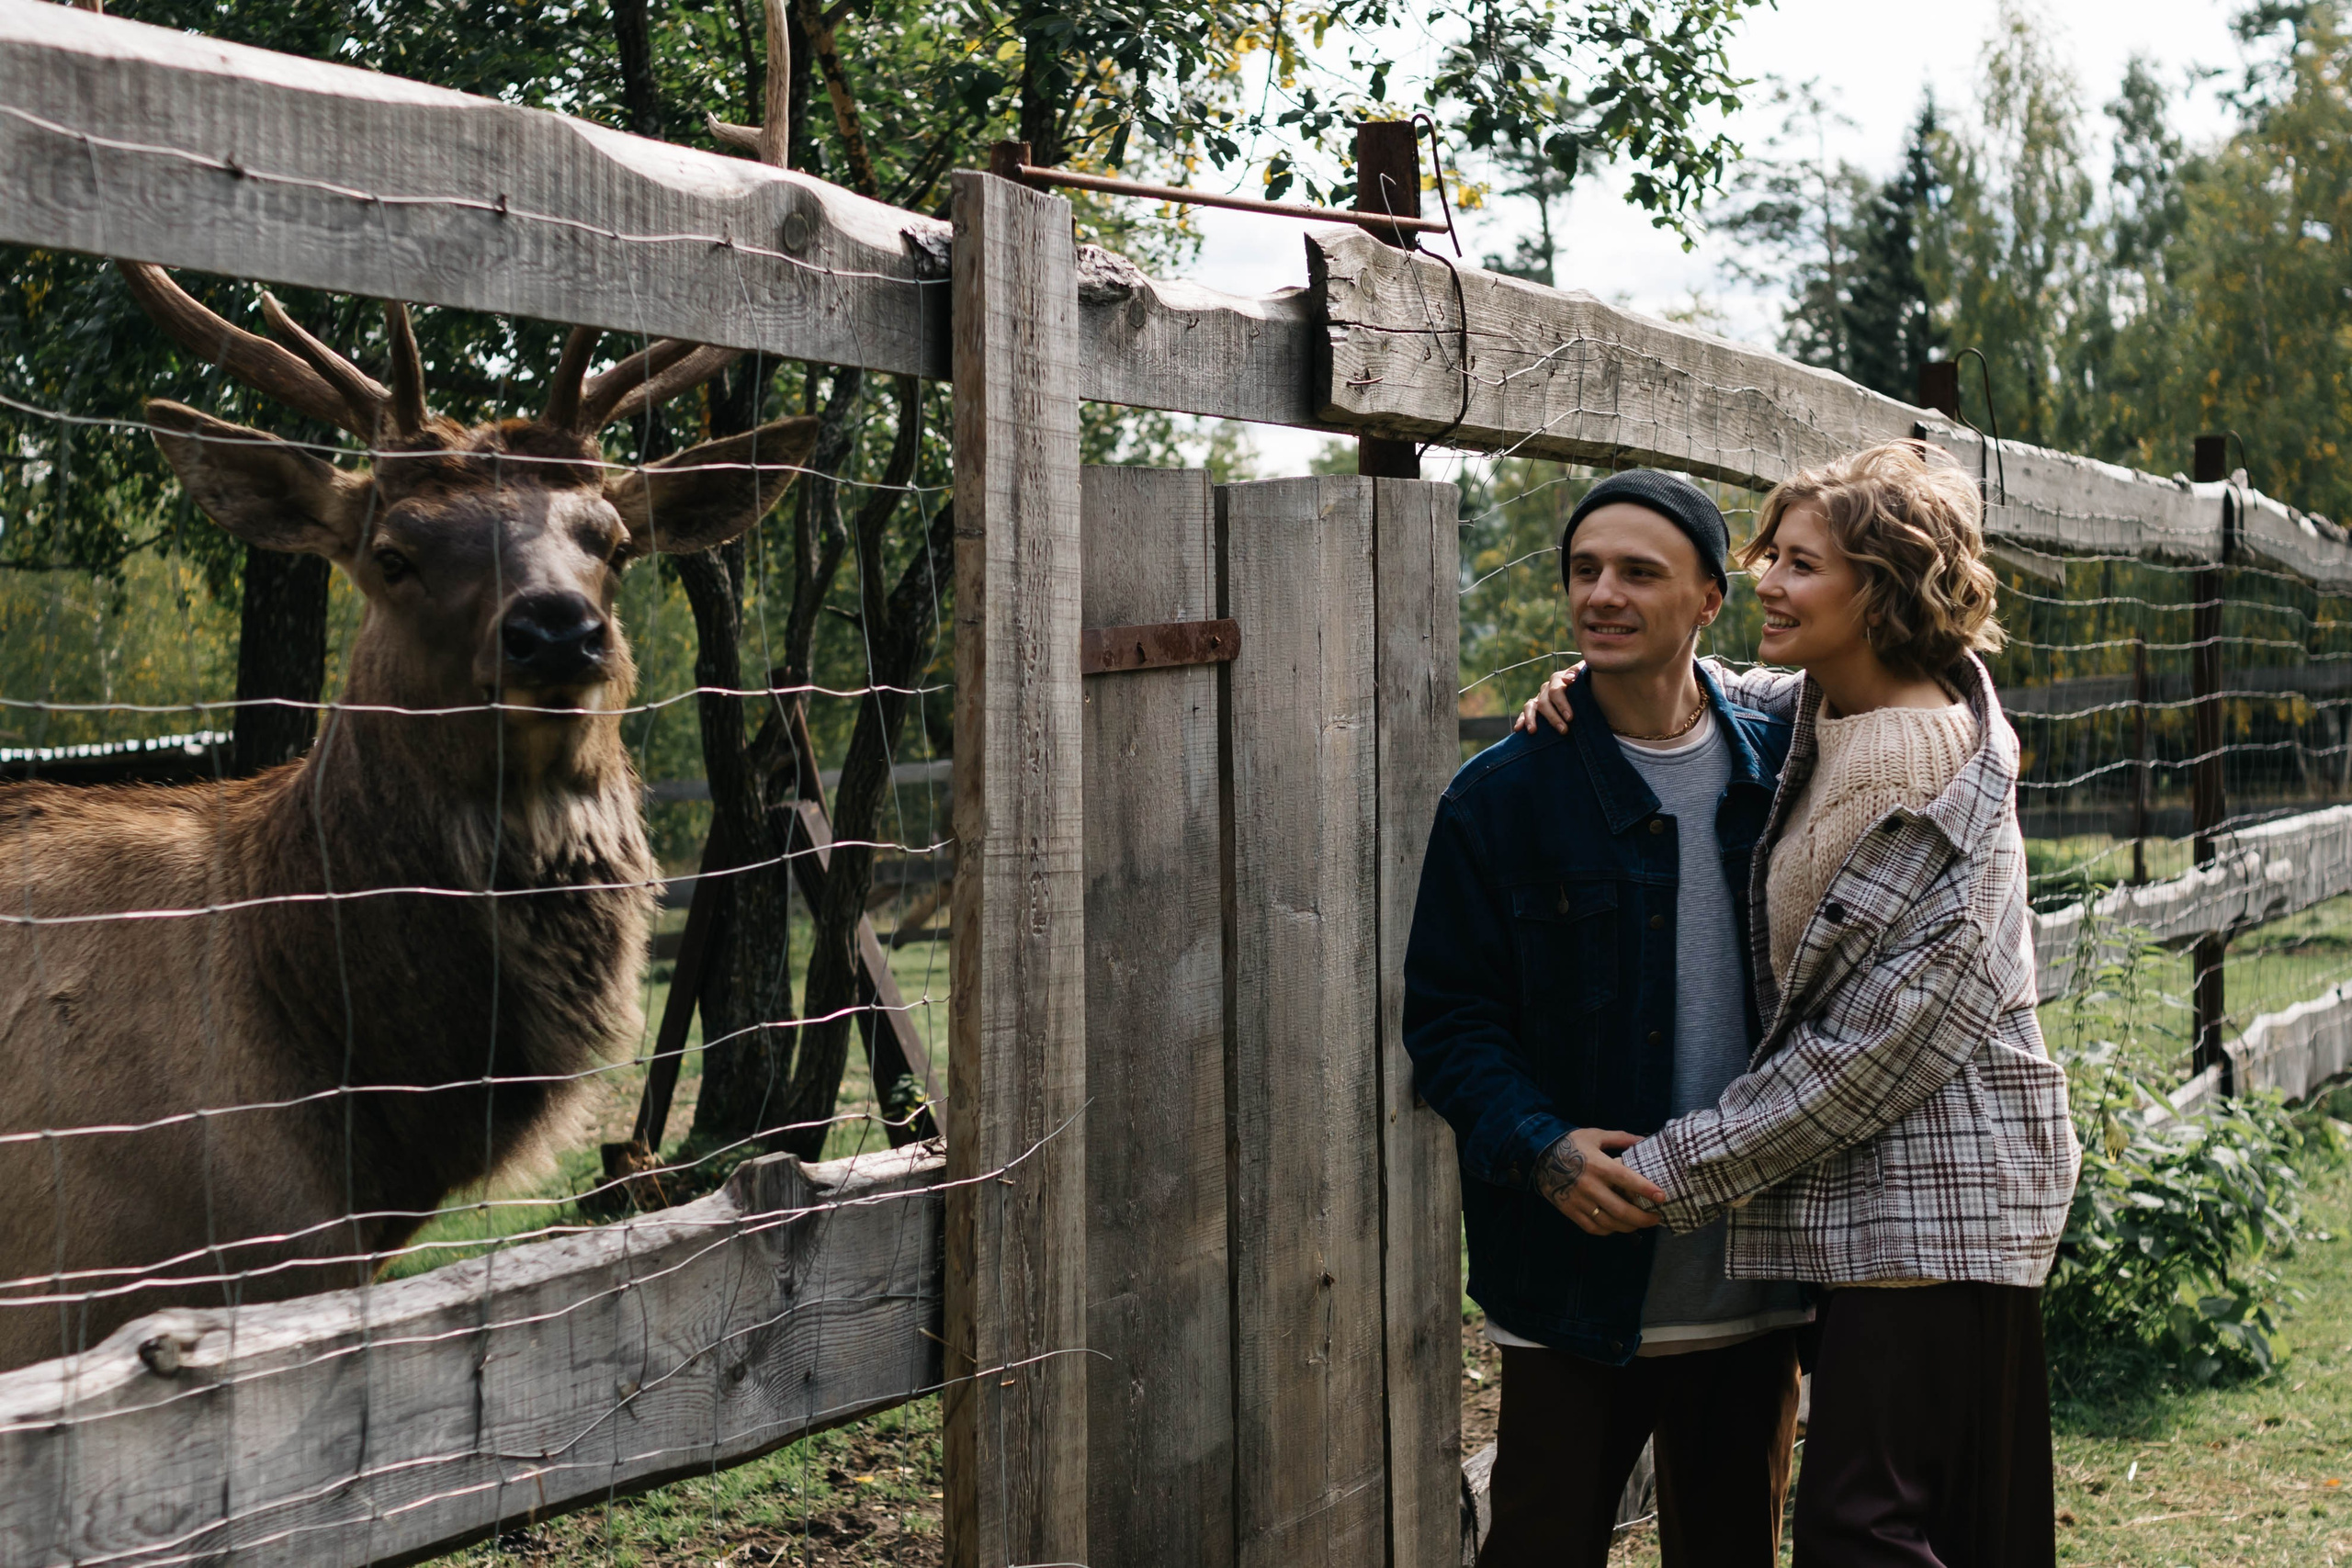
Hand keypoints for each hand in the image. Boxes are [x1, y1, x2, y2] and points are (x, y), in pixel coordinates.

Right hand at [1511, 664, 1581, 735]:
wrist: (1588, 689)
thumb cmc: (1589, 683)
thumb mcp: (1587, 674)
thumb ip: (1579, 671)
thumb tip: (1568, 679)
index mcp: (1559, 679)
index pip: (1557, 691)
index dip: (1562, 704)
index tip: (1570, 718)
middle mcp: (1547, 687)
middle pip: (1544, 702)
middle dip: (1553, 717)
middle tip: (1563, 730)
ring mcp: (1539, 697)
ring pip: (1531, 706)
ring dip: (1531, 719)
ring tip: (1533, 731)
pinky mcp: (1534, 706)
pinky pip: (1525, 712)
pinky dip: (1521, 720)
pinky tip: (1518, 729)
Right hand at [1535, 1127, 1665, 1235]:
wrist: (1537, 1155)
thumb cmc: (1570, 1143)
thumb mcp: (1595, 1135)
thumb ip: (1620, 1138)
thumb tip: (1643, 1140)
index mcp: (1599, 1165)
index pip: (1628, 1180)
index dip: (1647, 1190)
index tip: (1662, 1197)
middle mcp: (1590, 1186)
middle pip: (1622, 1210)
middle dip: (1643, 1218)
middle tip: (1655, 1218)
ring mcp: (1579, 1201)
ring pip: (1609, 1223)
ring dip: (1628, 1227)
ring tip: (1639, 1224)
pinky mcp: (1570, 1210)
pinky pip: (1593, 1227)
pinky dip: (1608, 1230)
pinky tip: (1616, 1226)